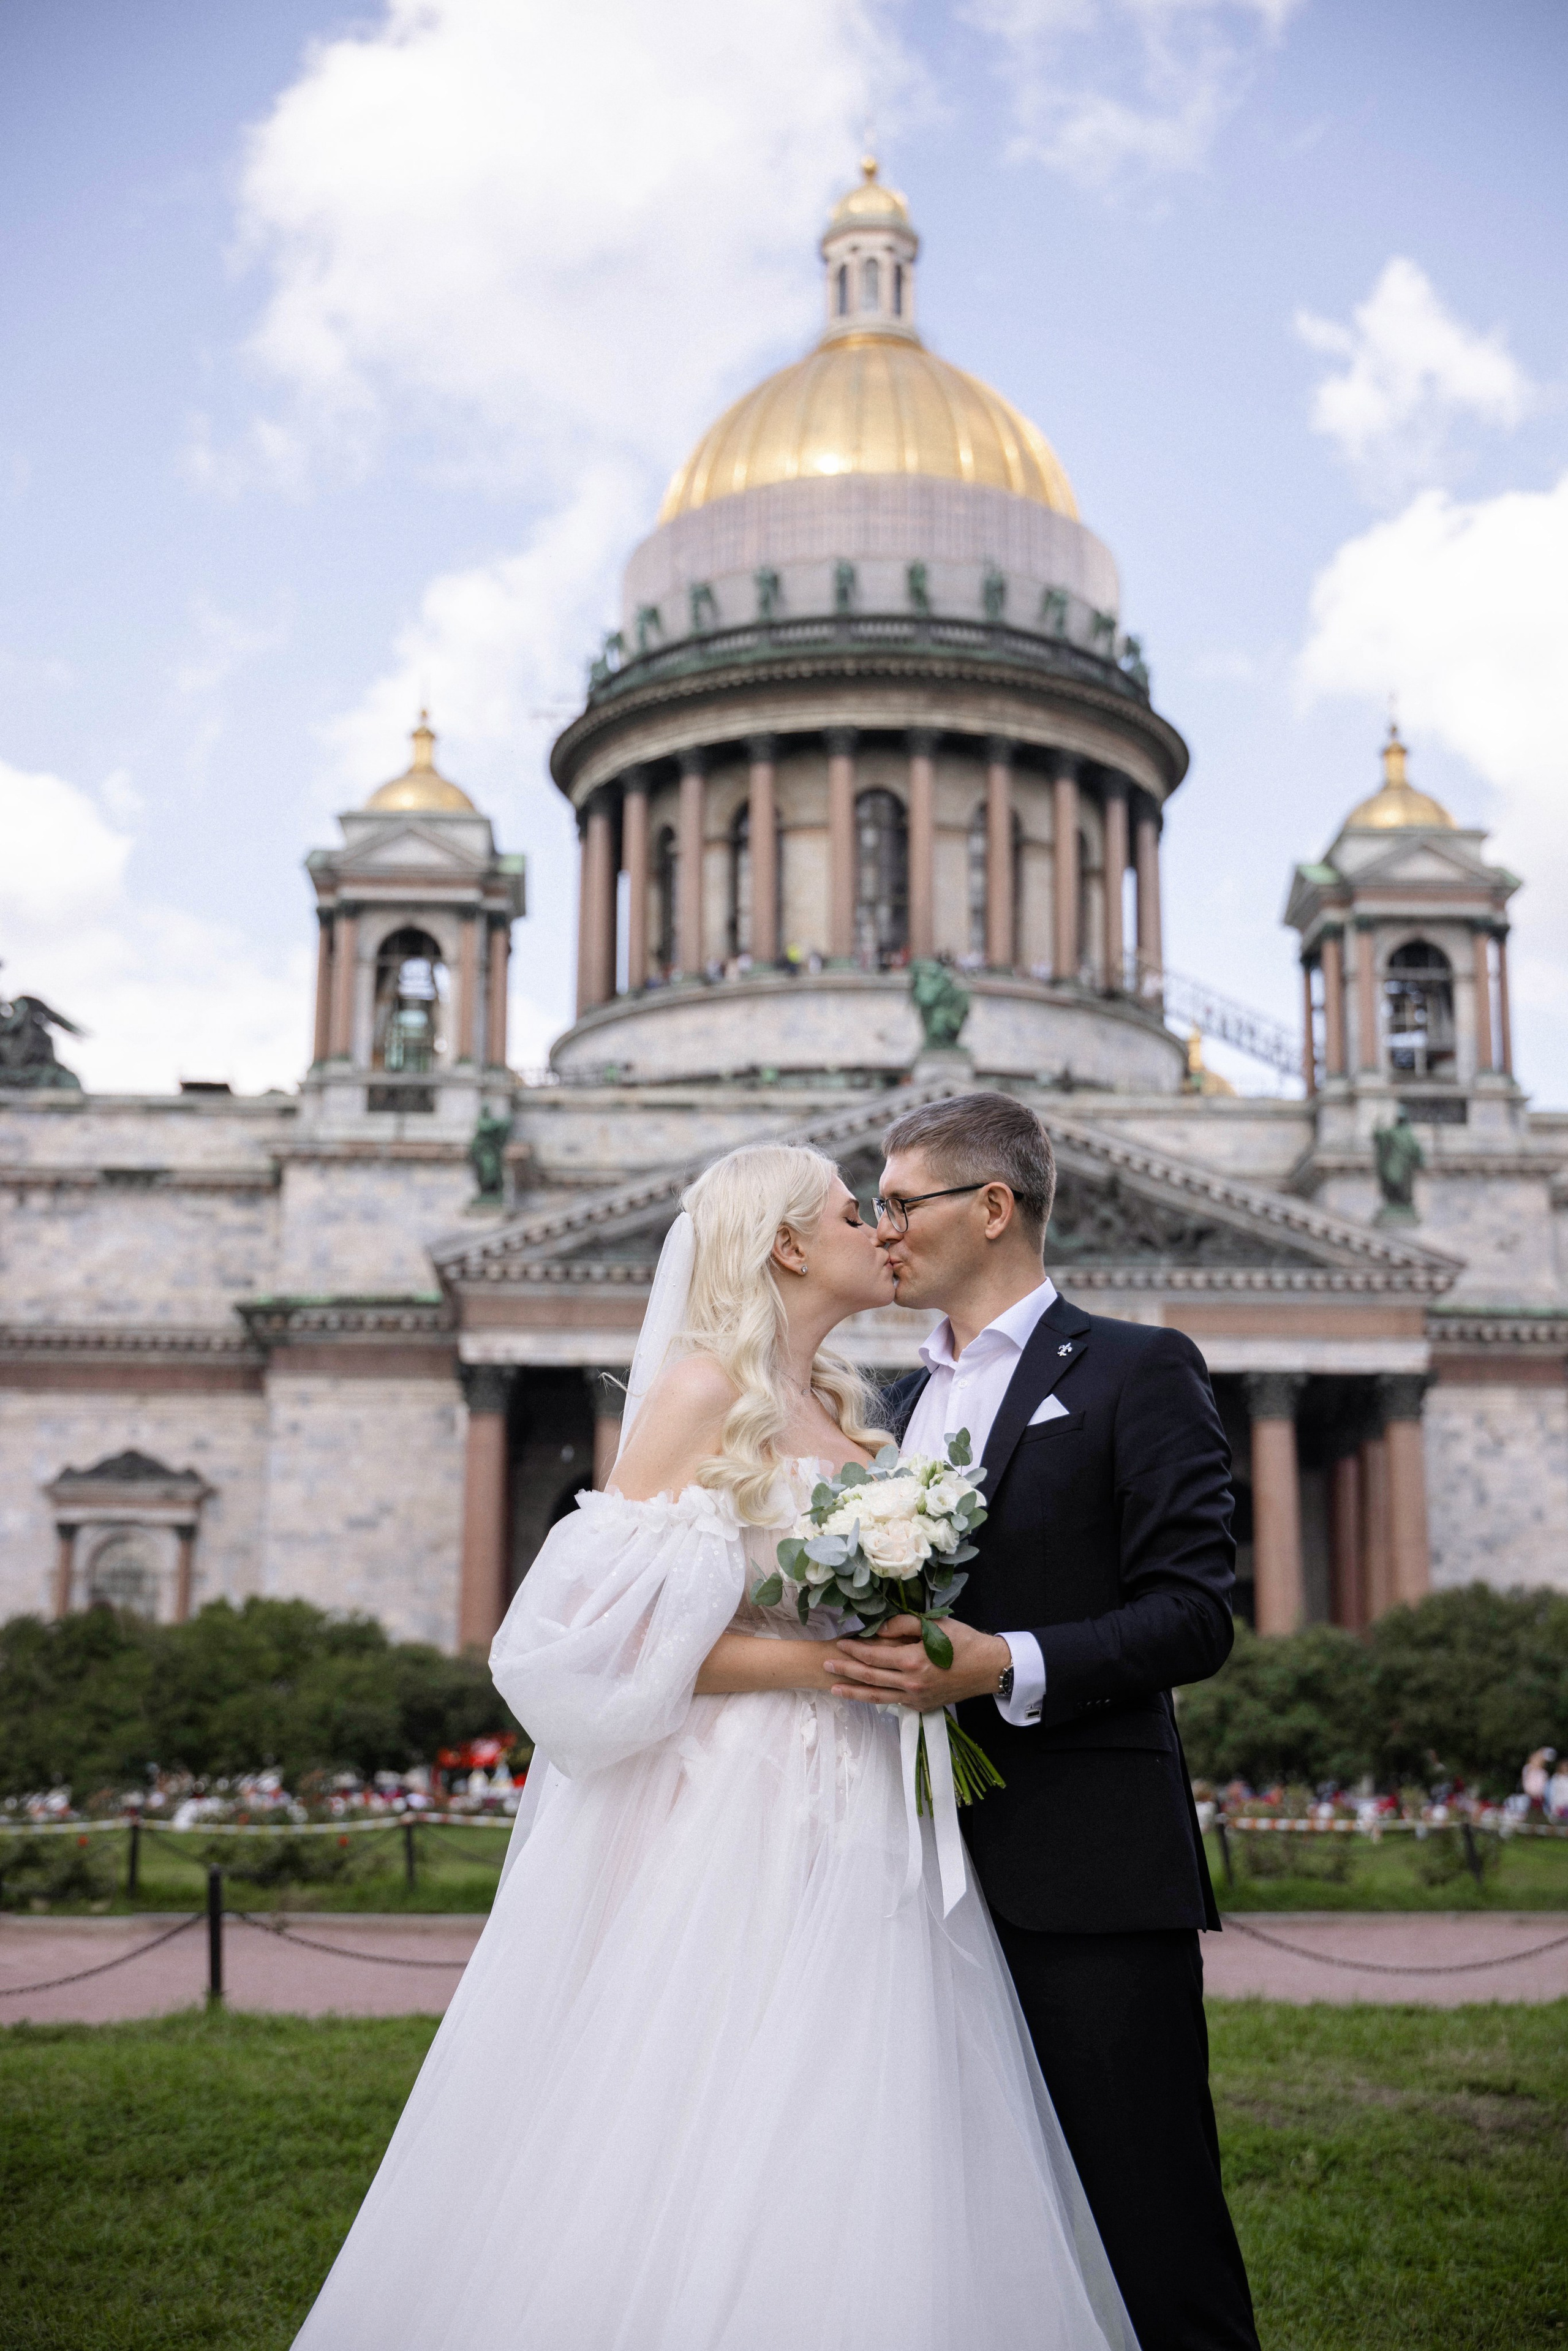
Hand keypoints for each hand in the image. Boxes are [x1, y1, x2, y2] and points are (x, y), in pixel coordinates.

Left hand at [829, 1615, 1011, 1709]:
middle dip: (845, 1671)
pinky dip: (876, 1698)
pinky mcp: (921, 1706)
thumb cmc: (964, 1641)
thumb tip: (877, 1630)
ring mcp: (916, 1698)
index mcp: (913, 1661)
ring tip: (834, 1688)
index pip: (874, 1656)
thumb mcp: (935, 1624)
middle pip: (870, 1677)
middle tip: (826, 1665)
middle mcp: (911, 1683)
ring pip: (877, 1696)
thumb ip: (903, 1625)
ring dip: (854, 1692)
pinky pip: (893, 1702)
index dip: (854, 1650)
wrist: (988, 1669)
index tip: (840, 1643)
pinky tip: (864, 1694)